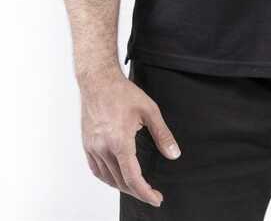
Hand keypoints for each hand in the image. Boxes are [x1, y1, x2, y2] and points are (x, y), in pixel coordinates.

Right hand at [79, 65, 181, 207]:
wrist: (98, 81)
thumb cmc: (122, 92)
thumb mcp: (149, 110)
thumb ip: (162, 135)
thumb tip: (174, 154)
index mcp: (119, 141)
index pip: (132, 178)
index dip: (145, 192)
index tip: (156, 199)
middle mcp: (103, 148)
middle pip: (120, 182)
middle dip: (137, 191)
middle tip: (151, 194)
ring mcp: (93, 147)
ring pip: (108, 178)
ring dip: (123, 186)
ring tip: (137, 187)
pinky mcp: (87, 145)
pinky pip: (96, 170)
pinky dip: (108, 178)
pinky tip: (117, 176)